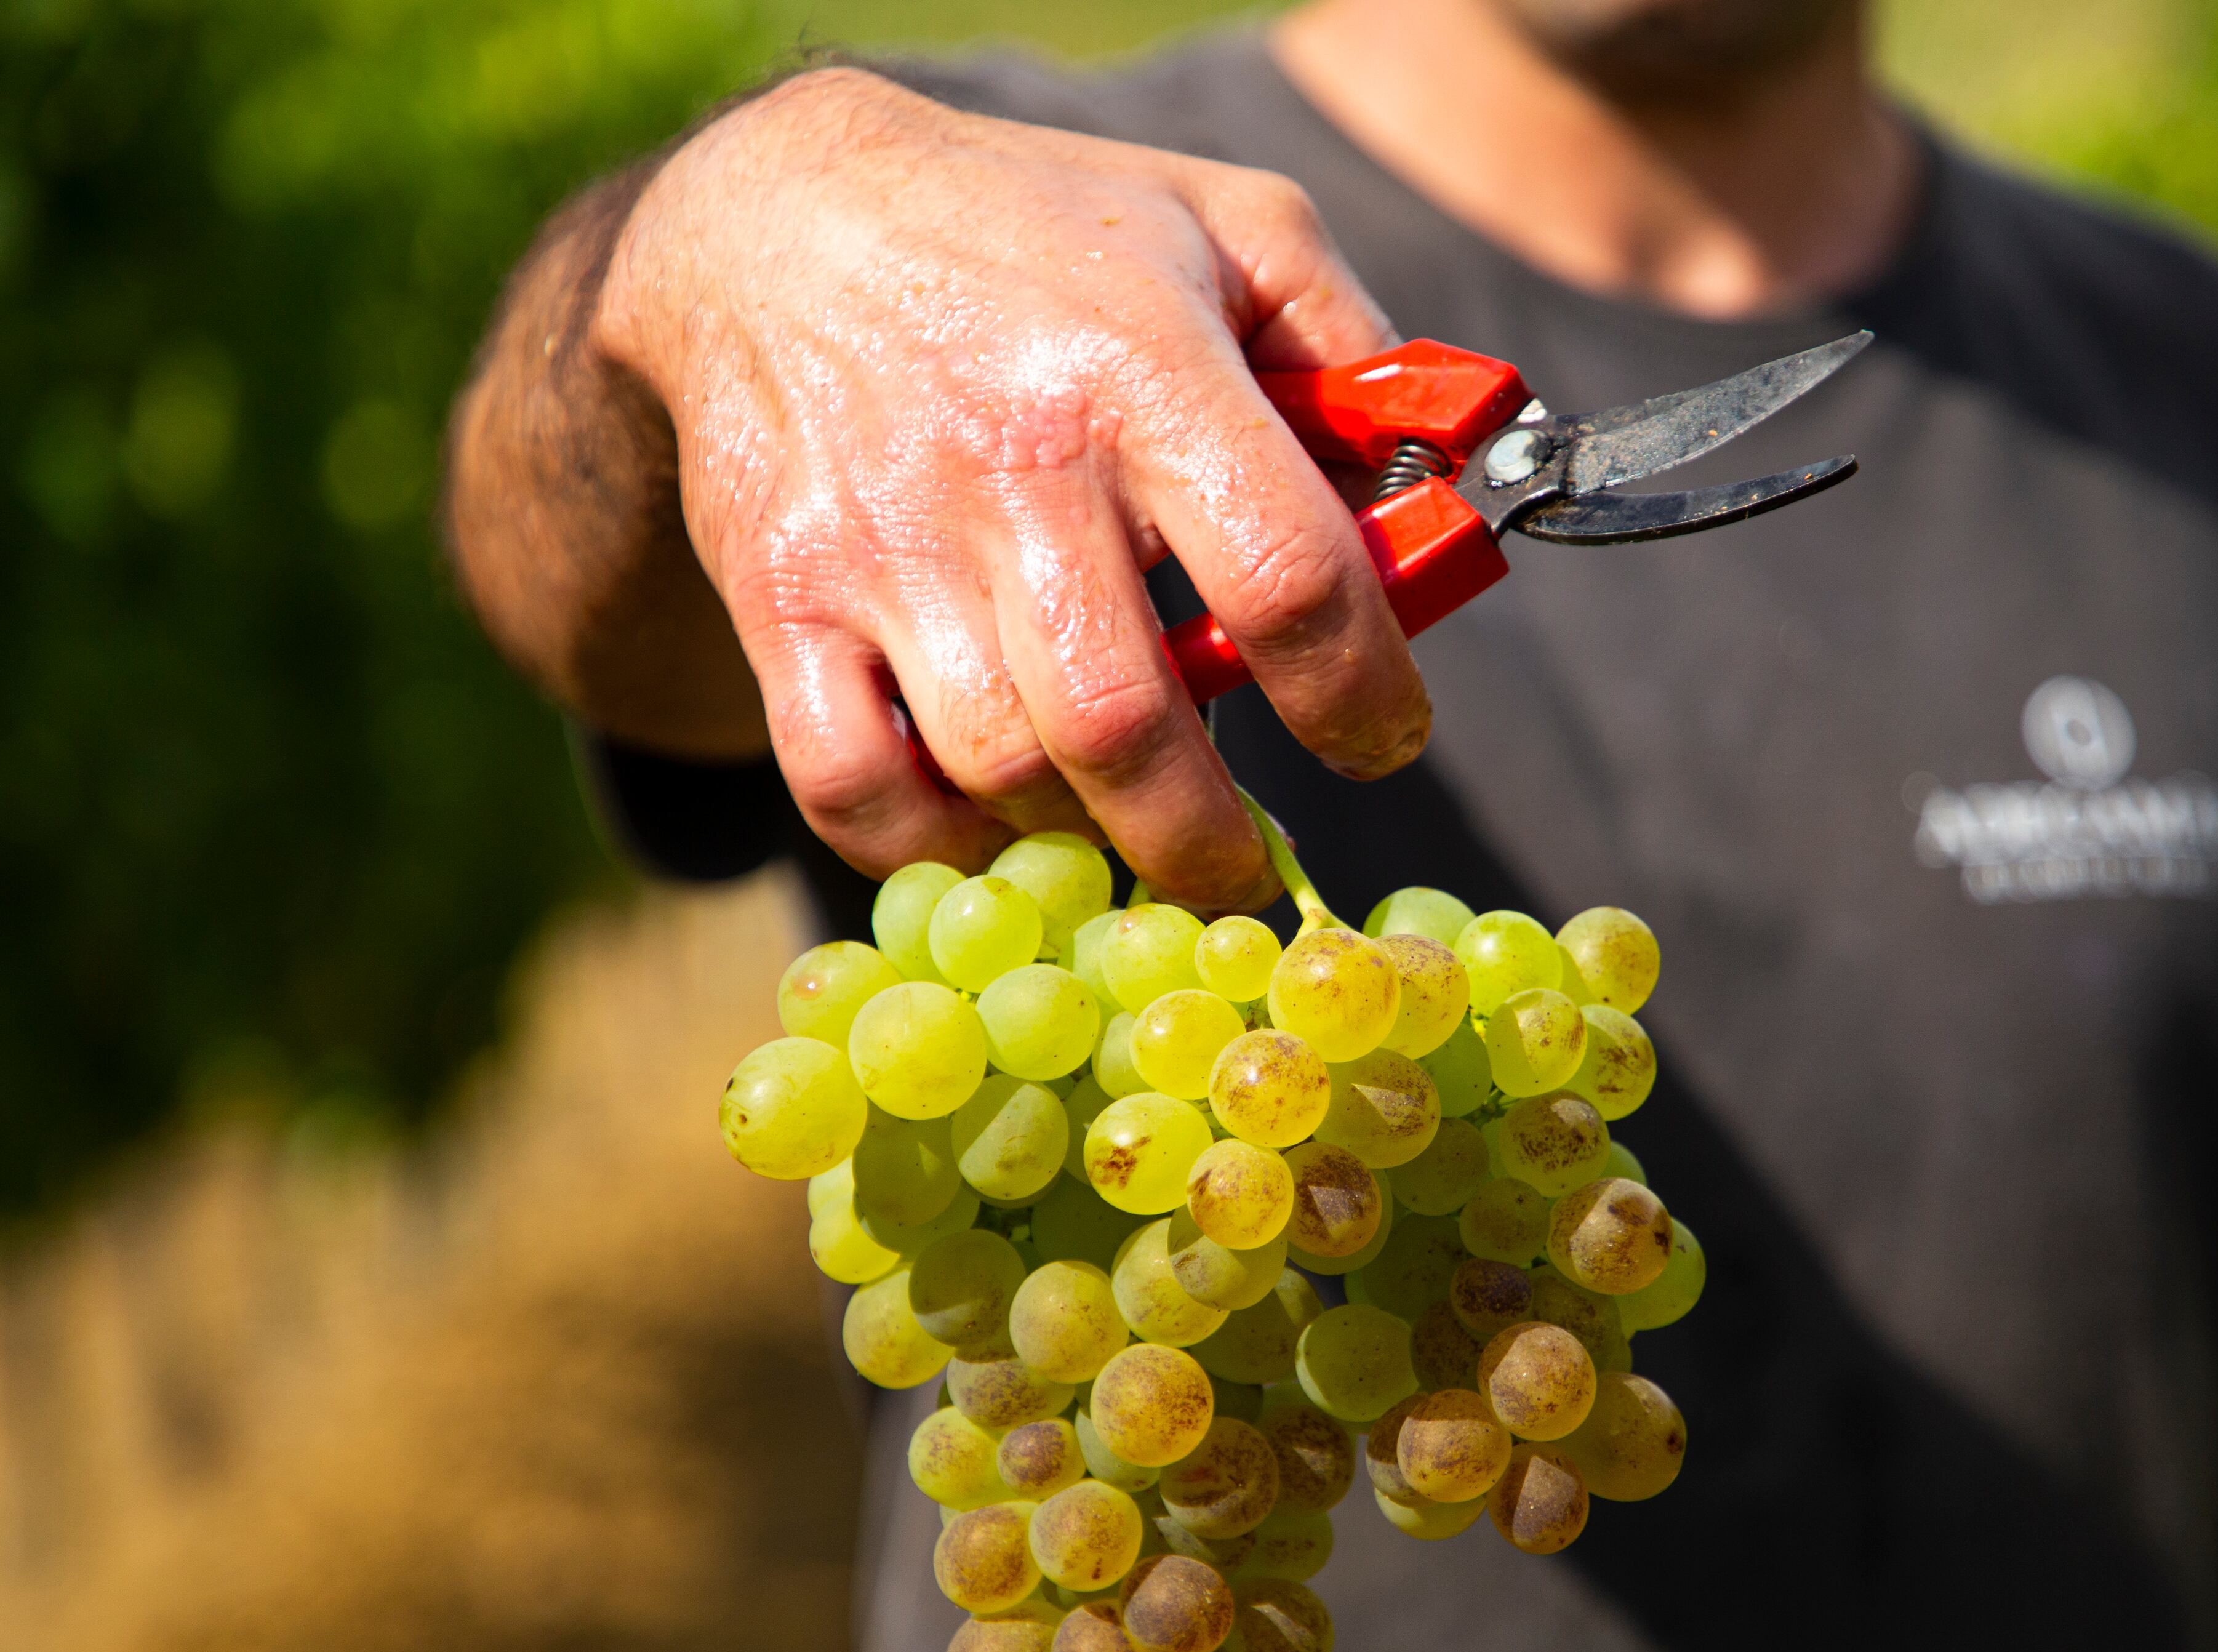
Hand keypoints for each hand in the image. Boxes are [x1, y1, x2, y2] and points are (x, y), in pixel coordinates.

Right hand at [592, 67, 1430, 907]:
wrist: (777, 217)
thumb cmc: (1039, 233)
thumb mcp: (1231, 226)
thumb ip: (1358, 354)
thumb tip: (1440, 499)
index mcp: (1143, 370)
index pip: (1289, 580)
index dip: (1362, 694)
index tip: (1382, 739)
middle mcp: (1011, 466)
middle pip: (1126, 726)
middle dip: (1211, 839)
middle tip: (1247, 868)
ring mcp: (880, 542)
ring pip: (1000, 768)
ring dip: (1082, 836)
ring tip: (1124, 826)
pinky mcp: (778, 597)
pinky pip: (850, 785)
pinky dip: (929, 845)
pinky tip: (989, 825)